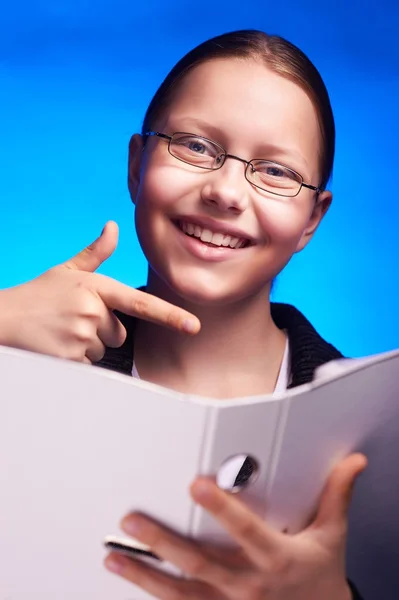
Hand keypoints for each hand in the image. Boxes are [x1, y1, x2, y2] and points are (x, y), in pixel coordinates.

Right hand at [0, 221, 199, 362]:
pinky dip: (76, 359)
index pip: (140, 304)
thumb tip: (113, 227)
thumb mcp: (68, 271)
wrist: (3, 318)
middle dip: (103, 331)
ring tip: (63, 332)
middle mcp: (92, 311)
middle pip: (120, 333)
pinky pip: (88, 364)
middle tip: (74, 321)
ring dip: (87, 345)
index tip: (192, 326)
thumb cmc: (38, 294)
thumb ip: (95, 254)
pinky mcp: (70, 358)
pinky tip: (58, 345)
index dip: (170, 316)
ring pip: (102, 349)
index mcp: (96, 288)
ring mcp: (81, 335)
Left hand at [104, 453, 366, 599]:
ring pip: (182, 592)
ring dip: (145, 575)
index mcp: (276, 559)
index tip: (197, 486)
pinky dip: (156, 597)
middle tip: (133, 519)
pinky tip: (132, 581)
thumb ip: (336, 494)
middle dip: (164, 542)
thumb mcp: (331, 535)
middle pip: (201, 563)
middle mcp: (249, 585)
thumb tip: (352, 462)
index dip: (222, 510)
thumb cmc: (318, 576)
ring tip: (115, 555)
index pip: (246, 531)